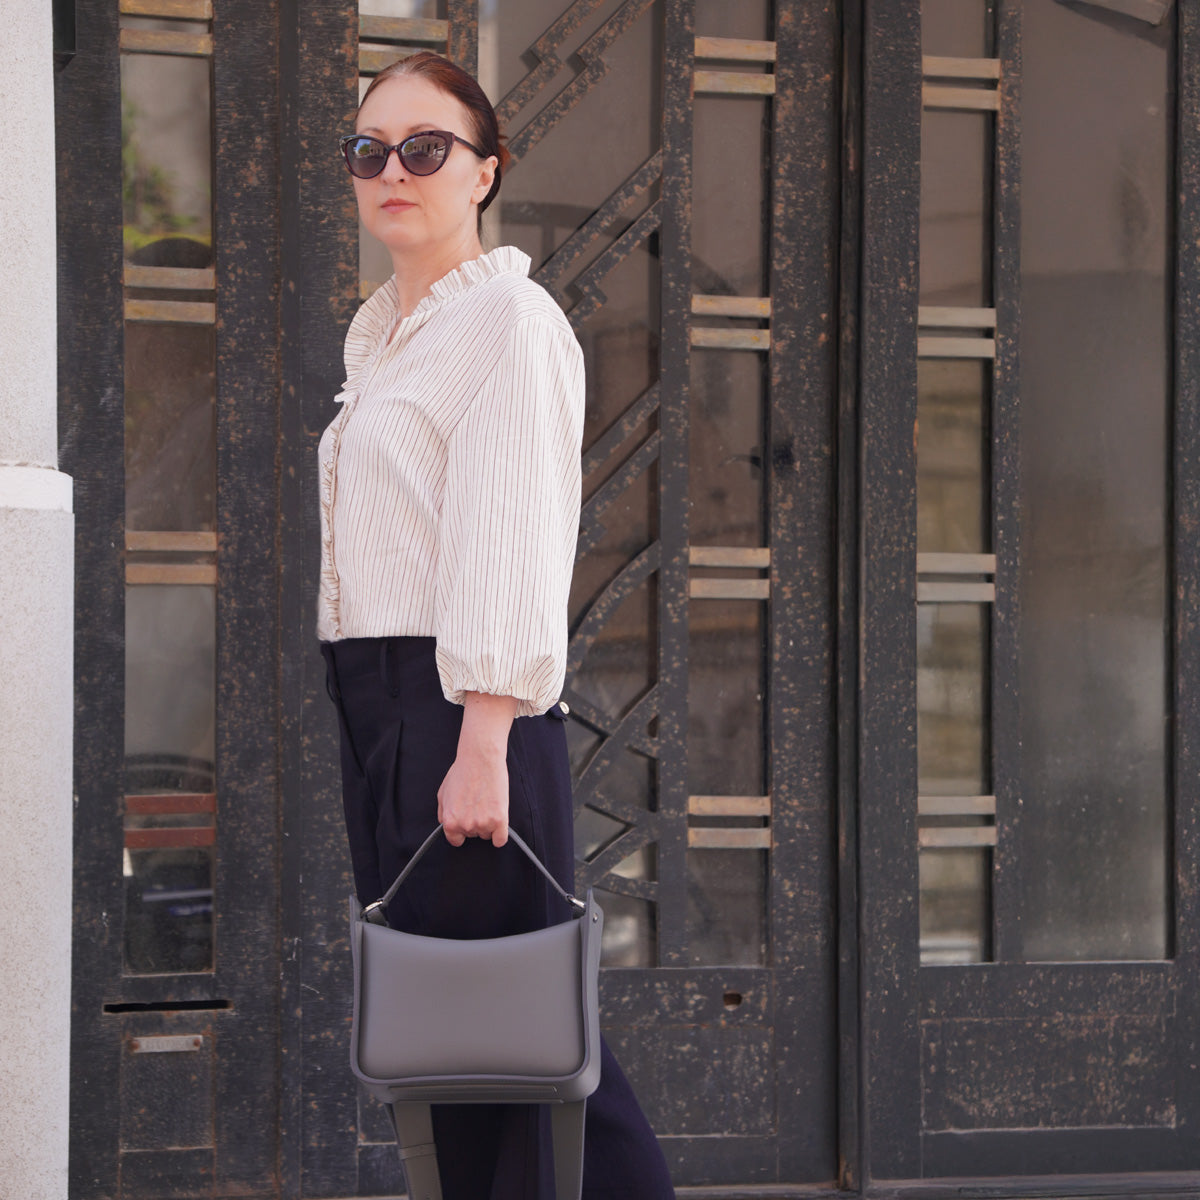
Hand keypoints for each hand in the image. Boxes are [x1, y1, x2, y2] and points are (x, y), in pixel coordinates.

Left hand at [437, 692, 517, 846]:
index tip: (467, 821)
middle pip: (473, 836)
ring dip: (488, 824)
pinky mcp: (499, 820)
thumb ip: (443, 813)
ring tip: (487, 803)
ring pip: (487, 835)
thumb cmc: (462, 772)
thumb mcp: (442, 793)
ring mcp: (483, 824)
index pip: (456, 840)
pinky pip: (500, 840)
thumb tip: (446, 826)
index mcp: (450, 821)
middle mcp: (465, 826)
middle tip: (478, 804)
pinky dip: (500, 834)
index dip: (461, 831)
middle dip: (475, 823)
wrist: (481, 758)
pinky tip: (499, 821)